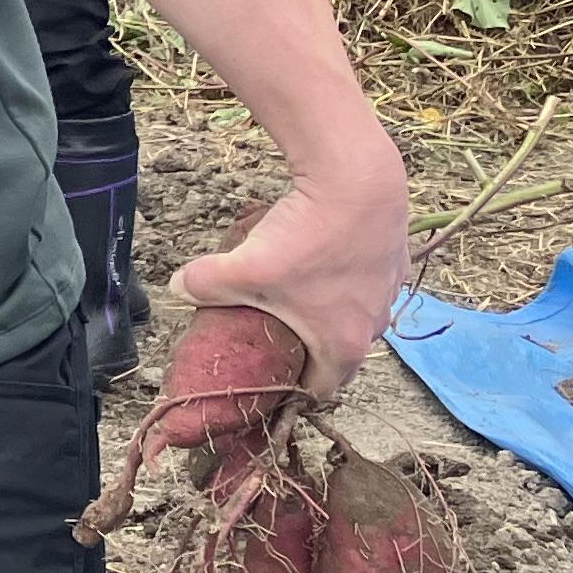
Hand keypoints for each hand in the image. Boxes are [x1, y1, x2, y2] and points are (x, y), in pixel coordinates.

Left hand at [169, 148, 411, 398]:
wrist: (359, 181)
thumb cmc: (305, 237)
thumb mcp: (242, 267)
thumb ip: (203, 284)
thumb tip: (177, 288)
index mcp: (343, 345)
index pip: (319, 388)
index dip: (291, 391)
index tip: (268, 382)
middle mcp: (375, 327)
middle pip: (337, 354)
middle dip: (305, 353)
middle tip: (272, 341)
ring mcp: (389, 293)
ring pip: (353, 318)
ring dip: (326, 316)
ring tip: (293, 300)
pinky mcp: (394, 261)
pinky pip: (364, 285)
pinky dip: (343, 283)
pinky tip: (320, 263)